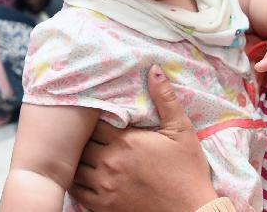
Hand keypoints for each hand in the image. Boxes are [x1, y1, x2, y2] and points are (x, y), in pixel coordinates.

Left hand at [69, 66, 218, 211]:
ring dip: (77, 158)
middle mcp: (109, 163)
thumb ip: (165, 98)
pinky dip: (75, 181)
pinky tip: (82, 173)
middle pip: (81, 143)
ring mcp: (104, 187)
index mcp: (126, 142)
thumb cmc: (187, 171)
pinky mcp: (102, 206)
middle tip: (85, 131)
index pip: (94, 122)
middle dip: (82, 136)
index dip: (93, 116)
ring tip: (82, 151)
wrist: (191, 211)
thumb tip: (154, 69)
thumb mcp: (181, 130)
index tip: (96, 113)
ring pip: (75, 167)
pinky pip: (76, 191)